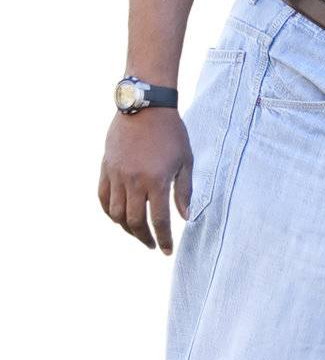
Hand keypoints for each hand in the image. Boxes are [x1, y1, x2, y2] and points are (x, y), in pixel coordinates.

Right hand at [99, 108, 192, 254]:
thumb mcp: (186, 160)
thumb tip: (186, 217)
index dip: (163, 238)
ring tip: (138, 233)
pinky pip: (102, 198)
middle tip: (153, 245)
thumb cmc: (172, 133)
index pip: (159, 220)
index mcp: (156, 181)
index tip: (167, 250)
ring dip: (127, 228)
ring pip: (116, 213)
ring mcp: (116, 176)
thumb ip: (185, 191)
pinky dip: (109, 212)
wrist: (145, 108)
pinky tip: (119, 217)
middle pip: (135, 221)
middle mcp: (134, 182)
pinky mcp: (106, 169)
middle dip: (145, 237)